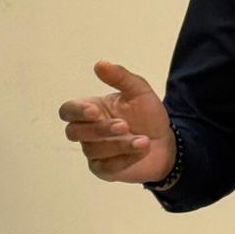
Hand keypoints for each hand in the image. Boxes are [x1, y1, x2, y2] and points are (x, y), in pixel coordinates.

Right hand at [59, 60, 175, 184]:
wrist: (167, 142)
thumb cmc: (148, 115)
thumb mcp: (139, 91)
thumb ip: (120, 77)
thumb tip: (100, 64)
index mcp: (91, 110)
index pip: (68, 111)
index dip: (76, 112)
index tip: (94, 111)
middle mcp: (87, 132)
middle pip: (74, 132)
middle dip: (98, 130)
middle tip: (123, 125)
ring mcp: (93, 152)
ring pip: (93, 150)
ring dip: (119, 144)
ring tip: (143, 140)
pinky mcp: (103, 169)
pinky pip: (105, 167)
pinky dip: (124, 158)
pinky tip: (141, 150)